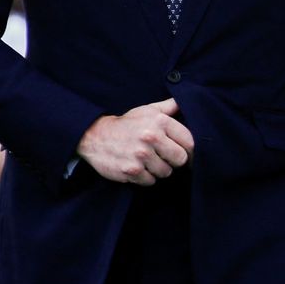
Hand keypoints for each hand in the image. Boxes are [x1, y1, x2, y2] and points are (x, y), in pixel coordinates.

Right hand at [76, 99, 193, 184]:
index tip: (185, 152)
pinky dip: (146, 177)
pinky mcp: (131, 170)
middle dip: (174, 160)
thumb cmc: (126, 124)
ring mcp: (141, 155)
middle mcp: (152, 137)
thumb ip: (169, 107)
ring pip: (166, 172)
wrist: (95, 136)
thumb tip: (184, 102)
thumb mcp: (147, 110)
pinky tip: (139, 168)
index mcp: (160, 121)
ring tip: (148, 161)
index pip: (190, 142)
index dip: (189, 150)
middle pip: (180, 159)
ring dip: (159, 170)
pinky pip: (151, 181)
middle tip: (164, 157)